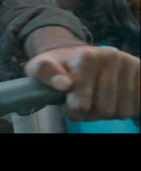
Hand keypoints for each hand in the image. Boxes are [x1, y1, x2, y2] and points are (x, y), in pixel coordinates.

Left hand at [25, 45, 139, 121]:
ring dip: (107, 114)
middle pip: (104, 109)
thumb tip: (64, 85)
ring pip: (122, 110)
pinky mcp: (140, 71)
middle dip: (91, 114)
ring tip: (96, 102)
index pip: (83, 102)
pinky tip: (112, 100)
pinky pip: (137, 105)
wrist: (80, 56)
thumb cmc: (60, 66)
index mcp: (86, 56)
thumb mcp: (41, 66)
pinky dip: (123, 109)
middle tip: (83, 107)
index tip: (70, 108)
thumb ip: (45, 72)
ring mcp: (128, 63)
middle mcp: (110, 56)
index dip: (75, 111)